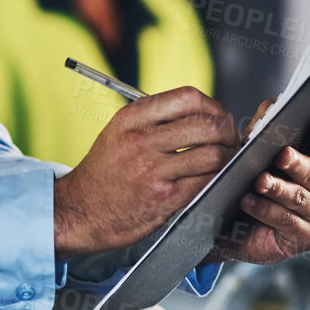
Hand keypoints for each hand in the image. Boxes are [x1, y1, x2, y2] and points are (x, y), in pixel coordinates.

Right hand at [53, 86, 237, 256]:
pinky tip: (213, 178)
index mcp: (132, 118)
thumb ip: (155, 118)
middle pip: (207, 125)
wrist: (79, 211)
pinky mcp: (163, 199)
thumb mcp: (119, 131)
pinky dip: (216, 179)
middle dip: (227, 132)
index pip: (188, 98)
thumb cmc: (104, 171)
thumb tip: (203, 111)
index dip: (212, 106)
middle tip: (230, 140)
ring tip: (225, 159)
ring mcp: (153, 171)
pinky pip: (205, 182)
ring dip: (227, 157)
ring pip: (213, 155)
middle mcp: (142, 141)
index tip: (217, 116)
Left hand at [210, 112, 309, 264]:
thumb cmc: (253, 180)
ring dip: (278, 189)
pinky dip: (266, 210)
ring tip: (259, 181)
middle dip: (298, 164)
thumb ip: (266, 126)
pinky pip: (287, 222)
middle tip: (282, 155)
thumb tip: (271, 104)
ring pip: (300, 199)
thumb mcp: (257, 150)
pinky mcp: (307, 238)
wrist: (235, 225)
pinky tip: (249, 201)